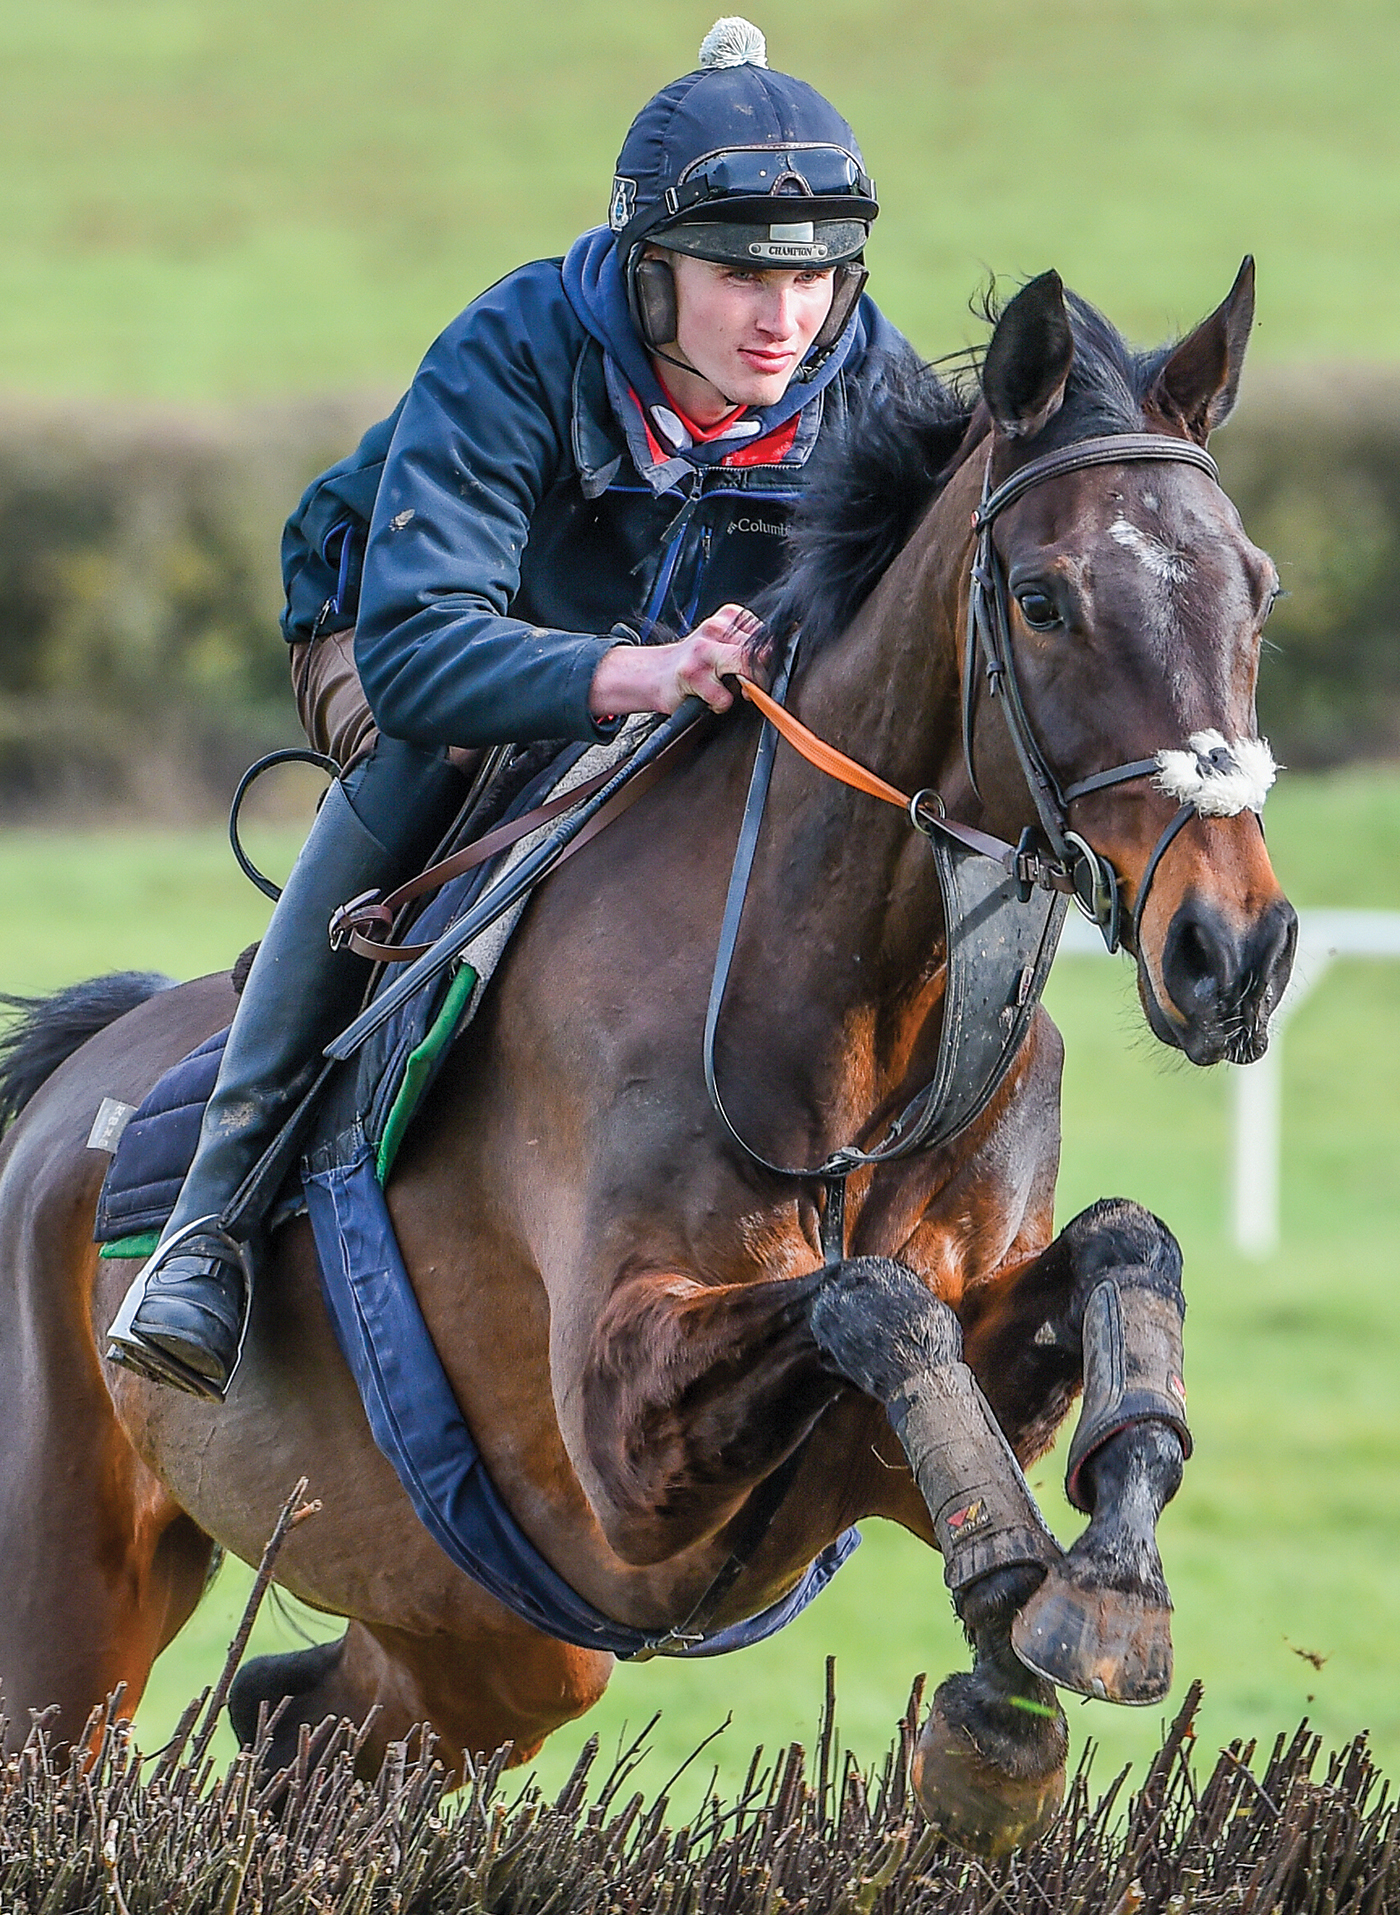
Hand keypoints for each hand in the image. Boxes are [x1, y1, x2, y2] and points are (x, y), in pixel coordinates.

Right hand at [588, 604, 762, 718]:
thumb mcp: (724, 646)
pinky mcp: (692, 674)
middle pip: (759, 652)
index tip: (760, 671)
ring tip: (725, 689)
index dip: (768, 659)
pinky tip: (707, 697)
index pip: (766, 636)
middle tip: (748, 687)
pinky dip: (719, 704)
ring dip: (742, 689)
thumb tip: (780, 658)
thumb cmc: (694, 664)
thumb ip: (750, 649)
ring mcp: (702, 651)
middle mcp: (715, 629)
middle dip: (761, 676)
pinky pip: (724, 697)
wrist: (655, 675)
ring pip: (746, 669)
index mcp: (728, 618)